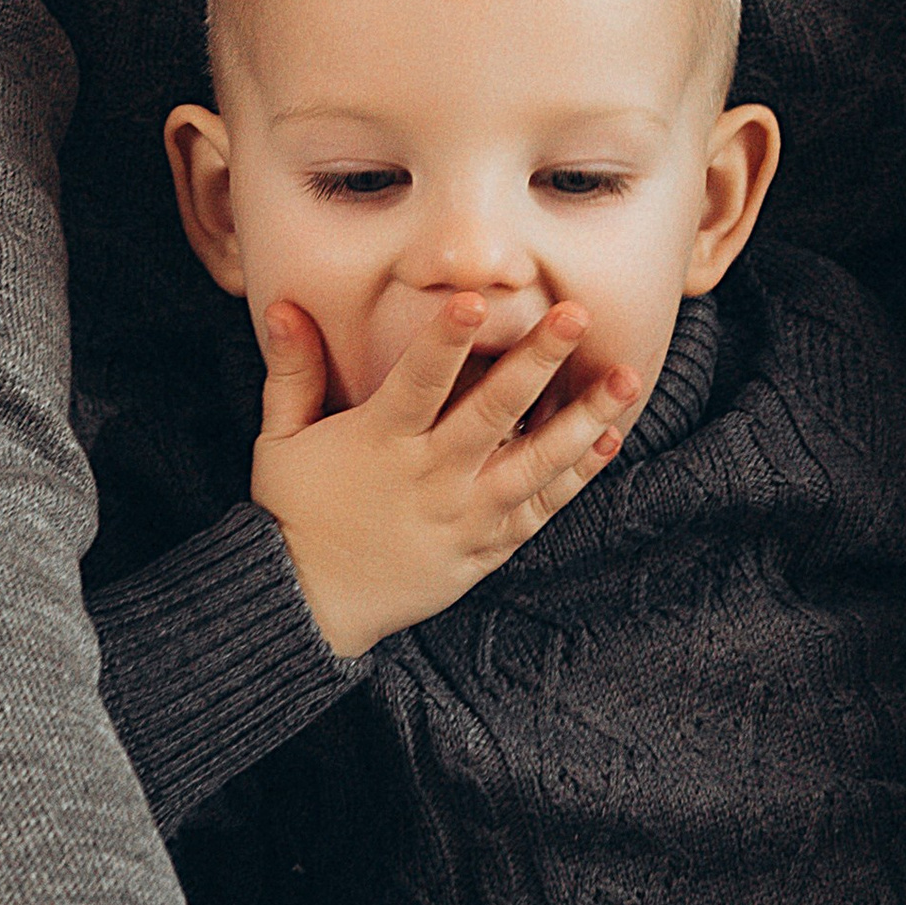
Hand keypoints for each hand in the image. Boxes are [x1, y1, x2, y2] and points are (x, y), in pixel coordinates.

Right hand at [253, 296, 640, 656]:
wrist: (308, 605)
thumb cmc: (293, 513)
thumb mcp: (281, 440)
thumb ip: (292, 371)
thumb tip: (280, 304)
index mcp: (379, 441)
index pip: (417, 382)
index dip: (444, 340)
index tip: (475, 299)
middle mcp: (429, 476)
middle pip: (492, 413)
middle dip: (537, 361)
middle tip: (576, 317)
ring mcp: (464, 515)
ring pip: (535, 463)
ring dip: (583, 419)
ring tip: (625, 379)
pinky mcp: (485, 547)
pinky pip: (539, 508)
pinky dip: (576, 475)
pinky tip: (608, 438)